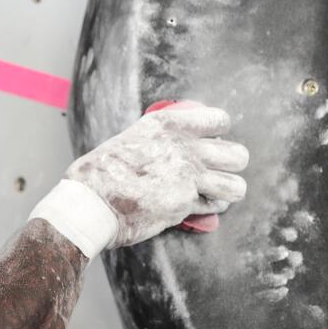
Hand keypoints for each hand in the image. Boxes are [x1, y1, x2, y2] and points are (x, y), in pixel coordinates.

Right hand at [66, 103, 248, 247]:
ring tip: (214, 191)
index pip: (218, 120)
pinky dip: (209, 208)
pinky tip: (196, 206)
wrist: (90, 203)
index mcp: (167, 125)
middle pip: (237, 154)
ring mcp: (188, 178)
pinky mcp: (185, 205)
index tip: (209, 140)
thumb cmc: (98, 173)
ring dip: (226, 190)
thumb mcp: (127, 139)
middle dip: (230, 164)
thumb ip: (154, 140)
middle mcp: (183, 148)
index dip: (217, 132)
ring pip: (236, 185)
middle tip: (215, 169)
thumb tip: (165, 146)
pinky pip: (214, 207)